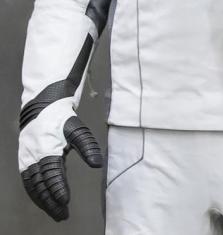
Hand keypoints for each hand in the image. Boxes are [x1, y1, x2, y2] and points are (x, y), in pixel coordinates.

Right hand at [18, 99, 101, 221]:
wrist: (41, 108)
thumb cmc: (62, 119)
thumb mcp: (77, 129)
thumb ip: (87, 146)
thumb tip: (97, 163)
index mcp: (46, 149)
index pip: (51, 173)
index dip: (57, 187)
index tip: (65, 201)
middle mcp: (33, 157)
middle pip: (40, 184)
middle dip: (51, 201)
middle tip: (62, 214)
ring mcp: (27, 160)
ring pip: (32, 186)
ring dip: (43, 201)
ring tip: (56, 213)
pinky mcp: (25, 162)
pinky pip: (28, 182)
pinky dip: (35, 194)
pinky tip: (44, 202)